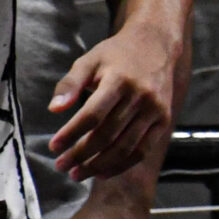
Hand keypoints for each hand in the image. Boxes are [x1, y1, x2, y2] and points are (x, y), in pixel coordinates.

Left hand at [48, 20, 177, 180]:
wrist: (156, 45)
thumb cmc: (117, 54)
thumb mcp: (89, 60)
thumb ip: (70, 84)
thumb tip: (54, 110)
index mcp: (119, 80)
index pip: (92, 115)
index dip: (72, 133)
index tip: (54, 146)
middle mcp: (141, 96)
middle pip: (108, 135)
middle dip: (81, 154)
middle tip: (61, 165)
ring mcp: (155, 110)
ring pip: (125, 147)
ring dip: (99, 165)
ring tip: (78, 174)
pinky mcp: (164, 120)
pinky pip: (142, 150)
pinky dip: (121, 165)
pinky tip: (102, 172)